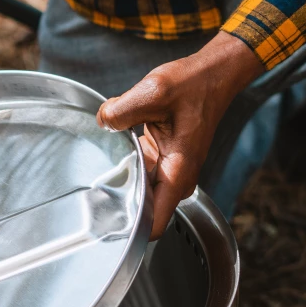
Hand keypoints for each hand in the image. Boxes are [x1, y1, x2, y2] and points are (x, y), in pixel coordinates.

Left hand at [97, 32, 263, 238]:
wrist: (212, 75)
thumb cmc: (193, 85)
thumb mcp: (153, 91)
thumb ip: (121, 110)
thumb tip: (103, 122)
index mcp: (177, 170)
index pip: (154, 223)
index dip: (130, 230)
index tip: (106, 228)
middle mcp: (177, 176)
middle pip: (143, 208)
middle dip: (119, 201)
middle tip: (93, 193)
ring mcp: (171, 169)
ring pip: (139, 187)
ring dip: (123, 176)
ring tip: (104, 163)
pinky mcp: (164, 158)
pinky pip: (140, 169)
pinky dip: (128, 160)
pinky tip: (117, 144)